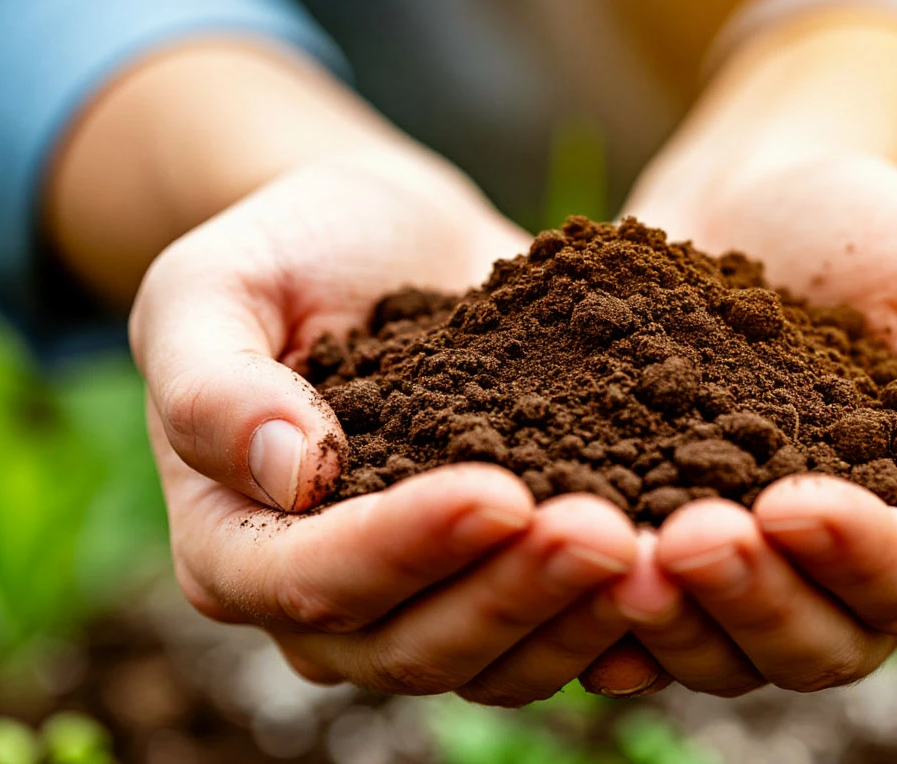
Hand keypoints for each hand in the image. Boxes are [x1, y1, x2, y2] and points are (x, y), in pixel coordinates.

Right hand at [131, 155, 639, 706]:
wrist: (387, 237)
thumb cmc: (287, 251)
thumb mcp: (213, 285)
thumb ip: (212, 380)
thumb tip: (284, 469)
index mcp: (237, 547)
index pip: (314, 580)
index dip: (406, 547)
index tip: (498, 489)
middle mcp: (329, 603)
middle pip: (417, 645)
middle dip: (516, 594)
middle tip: (610, 535)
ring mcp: (425, 600)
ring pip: (502, 659)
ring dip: (583, 616)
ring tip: (662, 552)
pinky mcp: (506, 577)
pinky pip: (562, 628)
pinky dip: (621, 610)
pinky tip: (683, 564)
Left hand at [591, 152, 896, 695]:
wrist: (760, 203)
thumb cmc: (882, 234)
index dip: (865, 558)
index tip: (793, 504)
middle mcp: (855, 578)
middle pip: (819, 644)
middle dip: (753, 599)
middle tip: (688, 541)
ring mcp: (759, 577)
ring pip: (724, 651)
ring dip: (674, 621)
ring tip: (619, 562)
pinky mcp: (673, 554)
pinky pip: (644, 621)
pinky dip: (608, 619)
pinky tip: (569, 587)